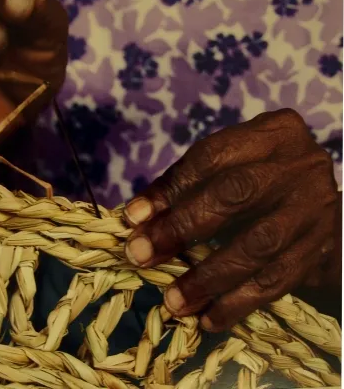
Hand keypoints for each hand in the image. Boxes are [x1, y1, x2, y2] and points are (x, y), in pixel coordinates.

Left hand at [124, 109, 339, 331]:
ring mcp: (314, 209)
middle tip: (141, 254)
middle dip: (182, 227)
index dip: (170, 188)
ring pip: (258, 245)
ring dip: (209, 277)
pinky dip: (239, 303)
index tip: (133, 217)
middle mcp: (298, 166)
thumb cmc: (259, 178)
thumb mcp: (229, 165)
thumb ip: (186, 184)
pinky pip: (278, 281)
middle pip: (236, 194)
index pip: (211, 157)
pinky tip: (209, 318)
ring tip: (173, 300)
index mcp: (271, 133)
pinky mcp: (320, 250)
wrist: (318, 201)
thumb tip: (137, 218)